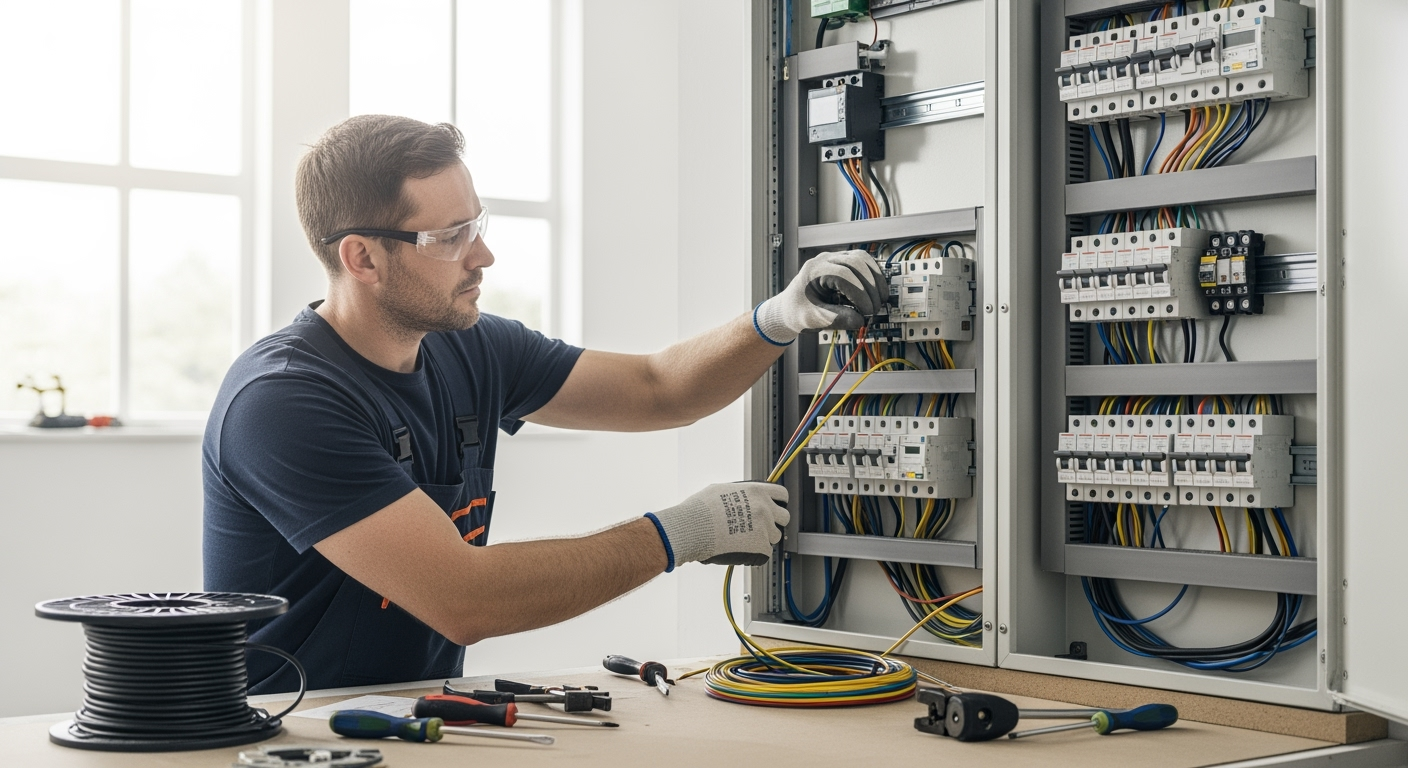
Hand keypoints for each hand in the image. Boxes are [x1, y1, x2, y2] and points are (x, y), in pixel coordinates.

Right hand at [645, 482, 789, 569]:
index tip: (775, 507)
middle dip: (774, 522)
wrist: (692, 528)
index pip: (782, 494)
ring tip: (744, 539)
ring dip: (764, 539)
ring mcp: (764, 528)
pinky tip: (739, 550)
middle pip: (784, 517)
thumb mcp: (721, 489)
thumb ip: (740, 493)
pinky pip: (765, 553)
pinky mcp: (760, 547)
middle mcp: (764, 508)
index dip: (778, 502)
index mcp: (757, 491)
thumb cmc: (700, 510)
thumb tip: (742, 496)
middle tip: (760, 527)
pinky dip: (755, 554)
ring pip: (775, 536)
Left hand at [752, 250, 885, 344]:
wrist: (790, 307)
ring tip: (880, 300)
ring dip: (875, 279)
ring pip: (863, 259)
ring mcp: (834, 259)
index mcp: (814, 270)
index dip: (860, 293)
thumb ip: (836, 318)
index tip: (867, 311)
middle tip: (874, 309)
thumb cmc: (797, 310)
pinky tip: (877, 292)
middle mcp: (825, 260)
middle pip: (856, 262)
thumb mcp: (814, 318)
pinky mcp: (843, 263)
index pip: (844, 275)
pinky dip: (873, 276)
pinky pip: (863, 263)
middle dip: (870, 287)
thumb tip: (860, 320)